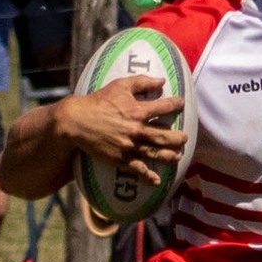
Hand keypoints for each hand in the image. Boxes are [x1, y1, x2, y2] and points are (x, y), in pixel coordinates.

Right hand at [57, 76, 185, 184]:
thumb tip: (162, 80)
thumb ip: (142, 82)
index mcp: (137, 110)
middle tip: (185, 138)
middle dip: (178, 138)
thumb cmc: (98, 101)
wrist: (77, 121)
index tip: (181, 104)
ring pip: (155, 153)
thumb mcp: (120, 85)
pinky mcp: (120, 158)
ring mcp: (129, 146)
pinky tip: (156, 181)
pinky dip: (148, 176)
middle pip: (164, 135)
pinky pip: (137, 169)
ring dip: (169, 156)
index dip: (175, 104)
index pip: (163, 107)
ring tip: (177, 156)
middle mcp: (136, 130)